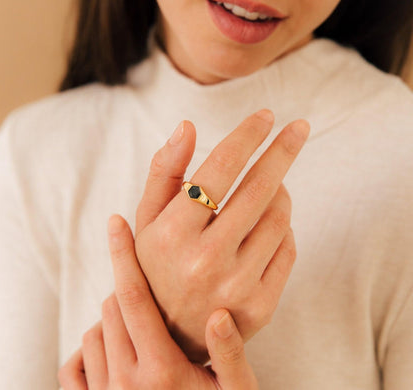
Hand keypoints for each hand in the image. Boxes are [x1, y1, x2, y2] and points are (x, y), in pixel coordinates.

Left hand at [58, 216, 257, 388]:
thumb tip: (216, 314)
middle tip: (156, 296)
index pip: (134, 296)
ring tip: (144, 330)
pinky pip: (74, 363)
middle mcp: (126, 382)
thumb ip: (231, 355)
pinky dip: (89, 348)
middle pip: (113, 306)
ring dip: (115, 318)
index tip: (115, 222)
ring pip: (94, 330)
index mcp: (162, 371)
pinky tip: (115, 352)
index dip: (124, 254)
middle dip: (131, 290)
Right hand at [135, 109, 309, 361]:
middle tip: (299, 127)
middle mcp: (206, 261)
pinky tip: (268, 221)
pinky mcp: (261, 306)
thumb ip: (164, 172)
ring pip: (279, 217)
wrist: (170, 332)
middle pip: (259, 188)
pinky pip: (288, 248)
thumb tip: (187, 126)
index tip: (267, 116)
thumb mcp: (148, 219)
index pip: (219, 169)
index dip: (246, 136)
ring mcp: (237, 287)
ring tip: (270, 185)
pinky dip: (284, 225)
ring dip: (281, 190)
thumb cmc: (157, 265)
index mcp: (173, 233)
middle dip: (284, 150)